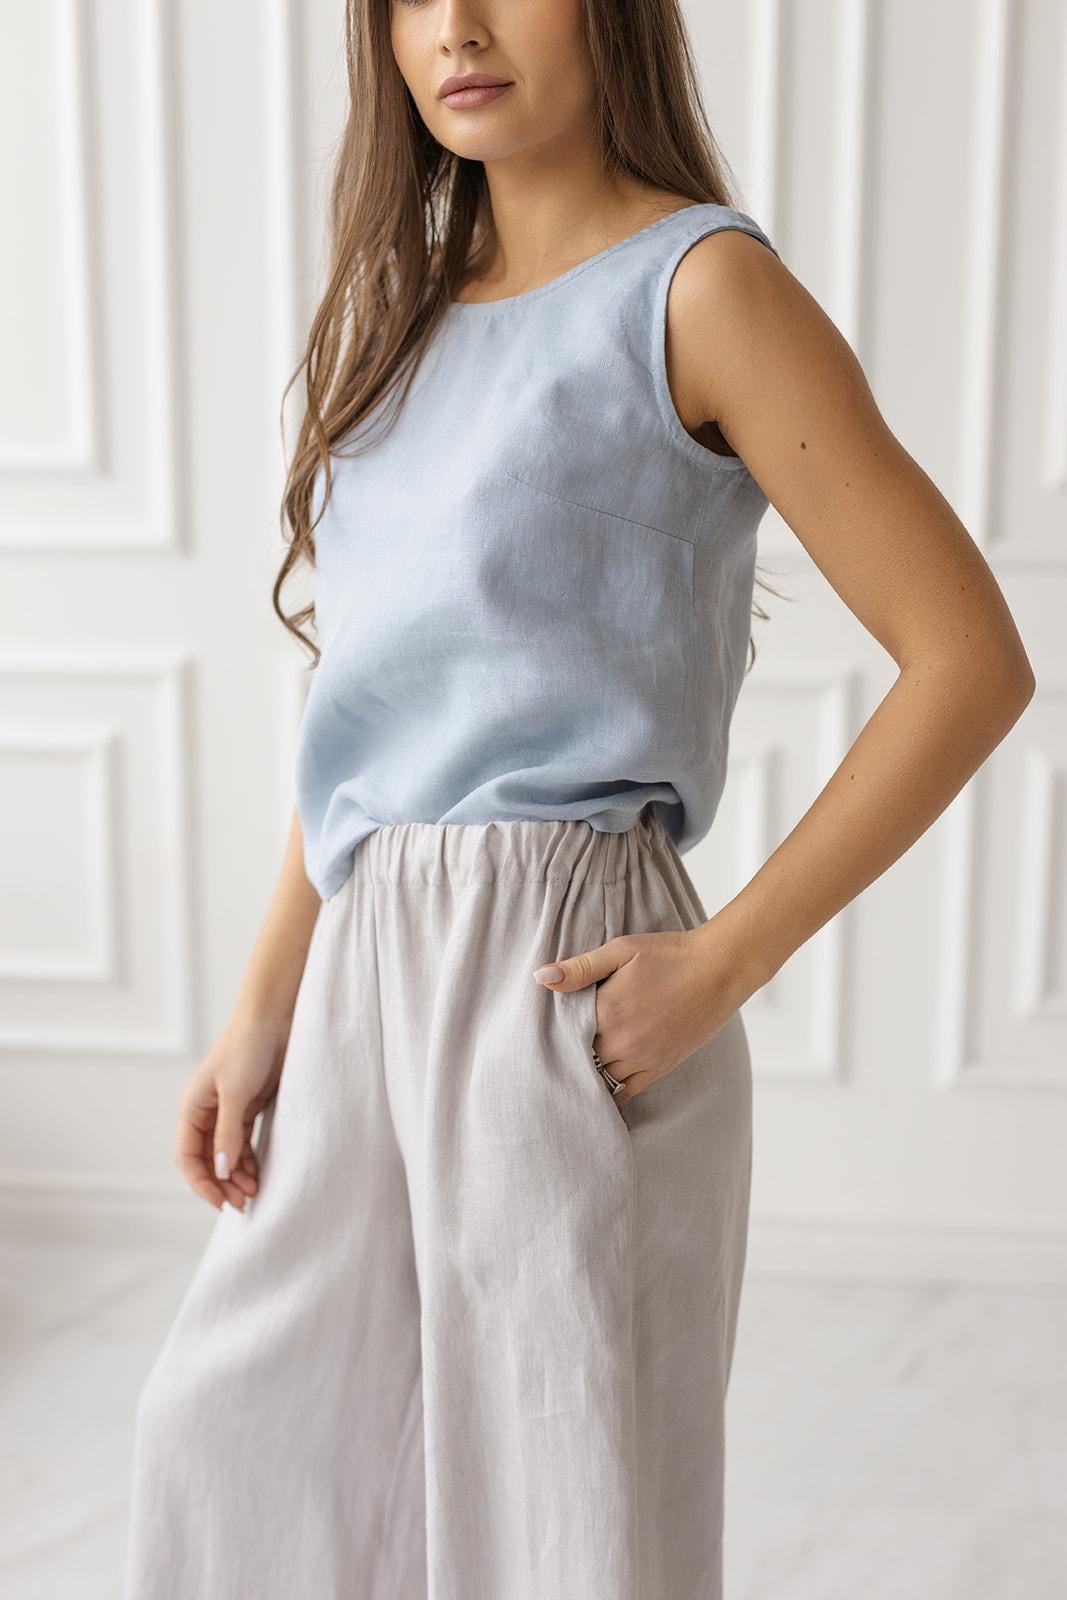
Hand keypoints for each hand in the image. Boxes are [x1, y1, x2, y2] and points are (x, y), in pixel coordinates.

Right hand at [174, 1012, 289, 1210]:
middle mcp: (207, 1112)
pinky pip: (244, 1142)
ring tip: (254, 1192)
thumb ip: (228, 1134)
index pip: (188, 1157)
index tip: (221, 1203)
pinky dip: (250, 1160)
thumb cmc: (248, 1047)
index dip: (202, 1183)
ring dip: (237, 1175)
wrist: (275, 1017)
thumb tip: (220, 1172)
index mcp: (192, 1107)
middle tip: (243, 1204)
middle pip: (207, 1159)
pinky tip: (259, 1174)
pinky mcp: (250, 1106)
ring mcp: (229, 1110)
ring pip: (226, 1154)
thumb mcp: (236, 1093)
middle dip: (222, 1184)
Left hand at [533, 922, 746, 1104]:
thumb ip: (581, 968)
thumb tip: (542, 978)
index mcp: (607, 1011)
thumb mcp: (622, 950)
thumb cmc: (669, 954)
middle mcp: (622, 1041)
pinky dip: (610, 1092)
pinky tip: (598, 1091)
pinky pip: (627, 1091)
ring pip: (601, 1079)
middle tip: (549, 1056)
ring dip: (586, 1075)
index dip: (552, 1035)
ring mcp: (643, 1058)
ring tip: (570, 1072)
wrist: (719, 969)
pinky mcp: (661, 1066)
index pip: (564, 1035)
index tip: (539, 1034)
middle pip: (579, 1061)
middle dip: (566, 1058)